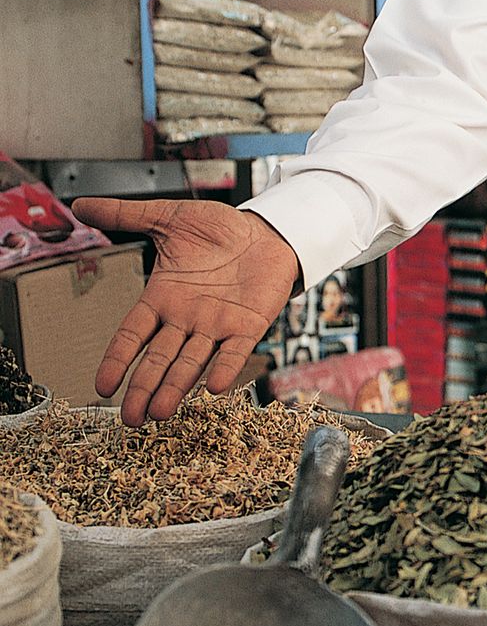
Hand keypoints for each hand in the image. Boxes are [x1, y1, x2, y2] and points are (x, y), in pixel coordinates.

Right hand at [71, 198, 299, 425]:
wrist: (267, 230)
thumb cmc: (220, 229)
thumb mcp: (168, 218)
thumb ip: (125, 216)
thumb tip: (81, 207)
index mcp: (163, 298)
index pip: (132, 335)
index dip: (118, 359)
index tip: (102, 386)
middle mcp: (187, 318)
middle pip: (159, 359)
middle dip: (143, 388)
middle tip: (130, 418)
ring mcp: (217, 325)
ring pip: (190, 362)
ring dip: (175, 388)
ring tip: (159, 412)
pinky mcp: (248, 325)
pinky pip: (234, 351)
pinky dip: (223, 367)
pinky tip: (212, 387)